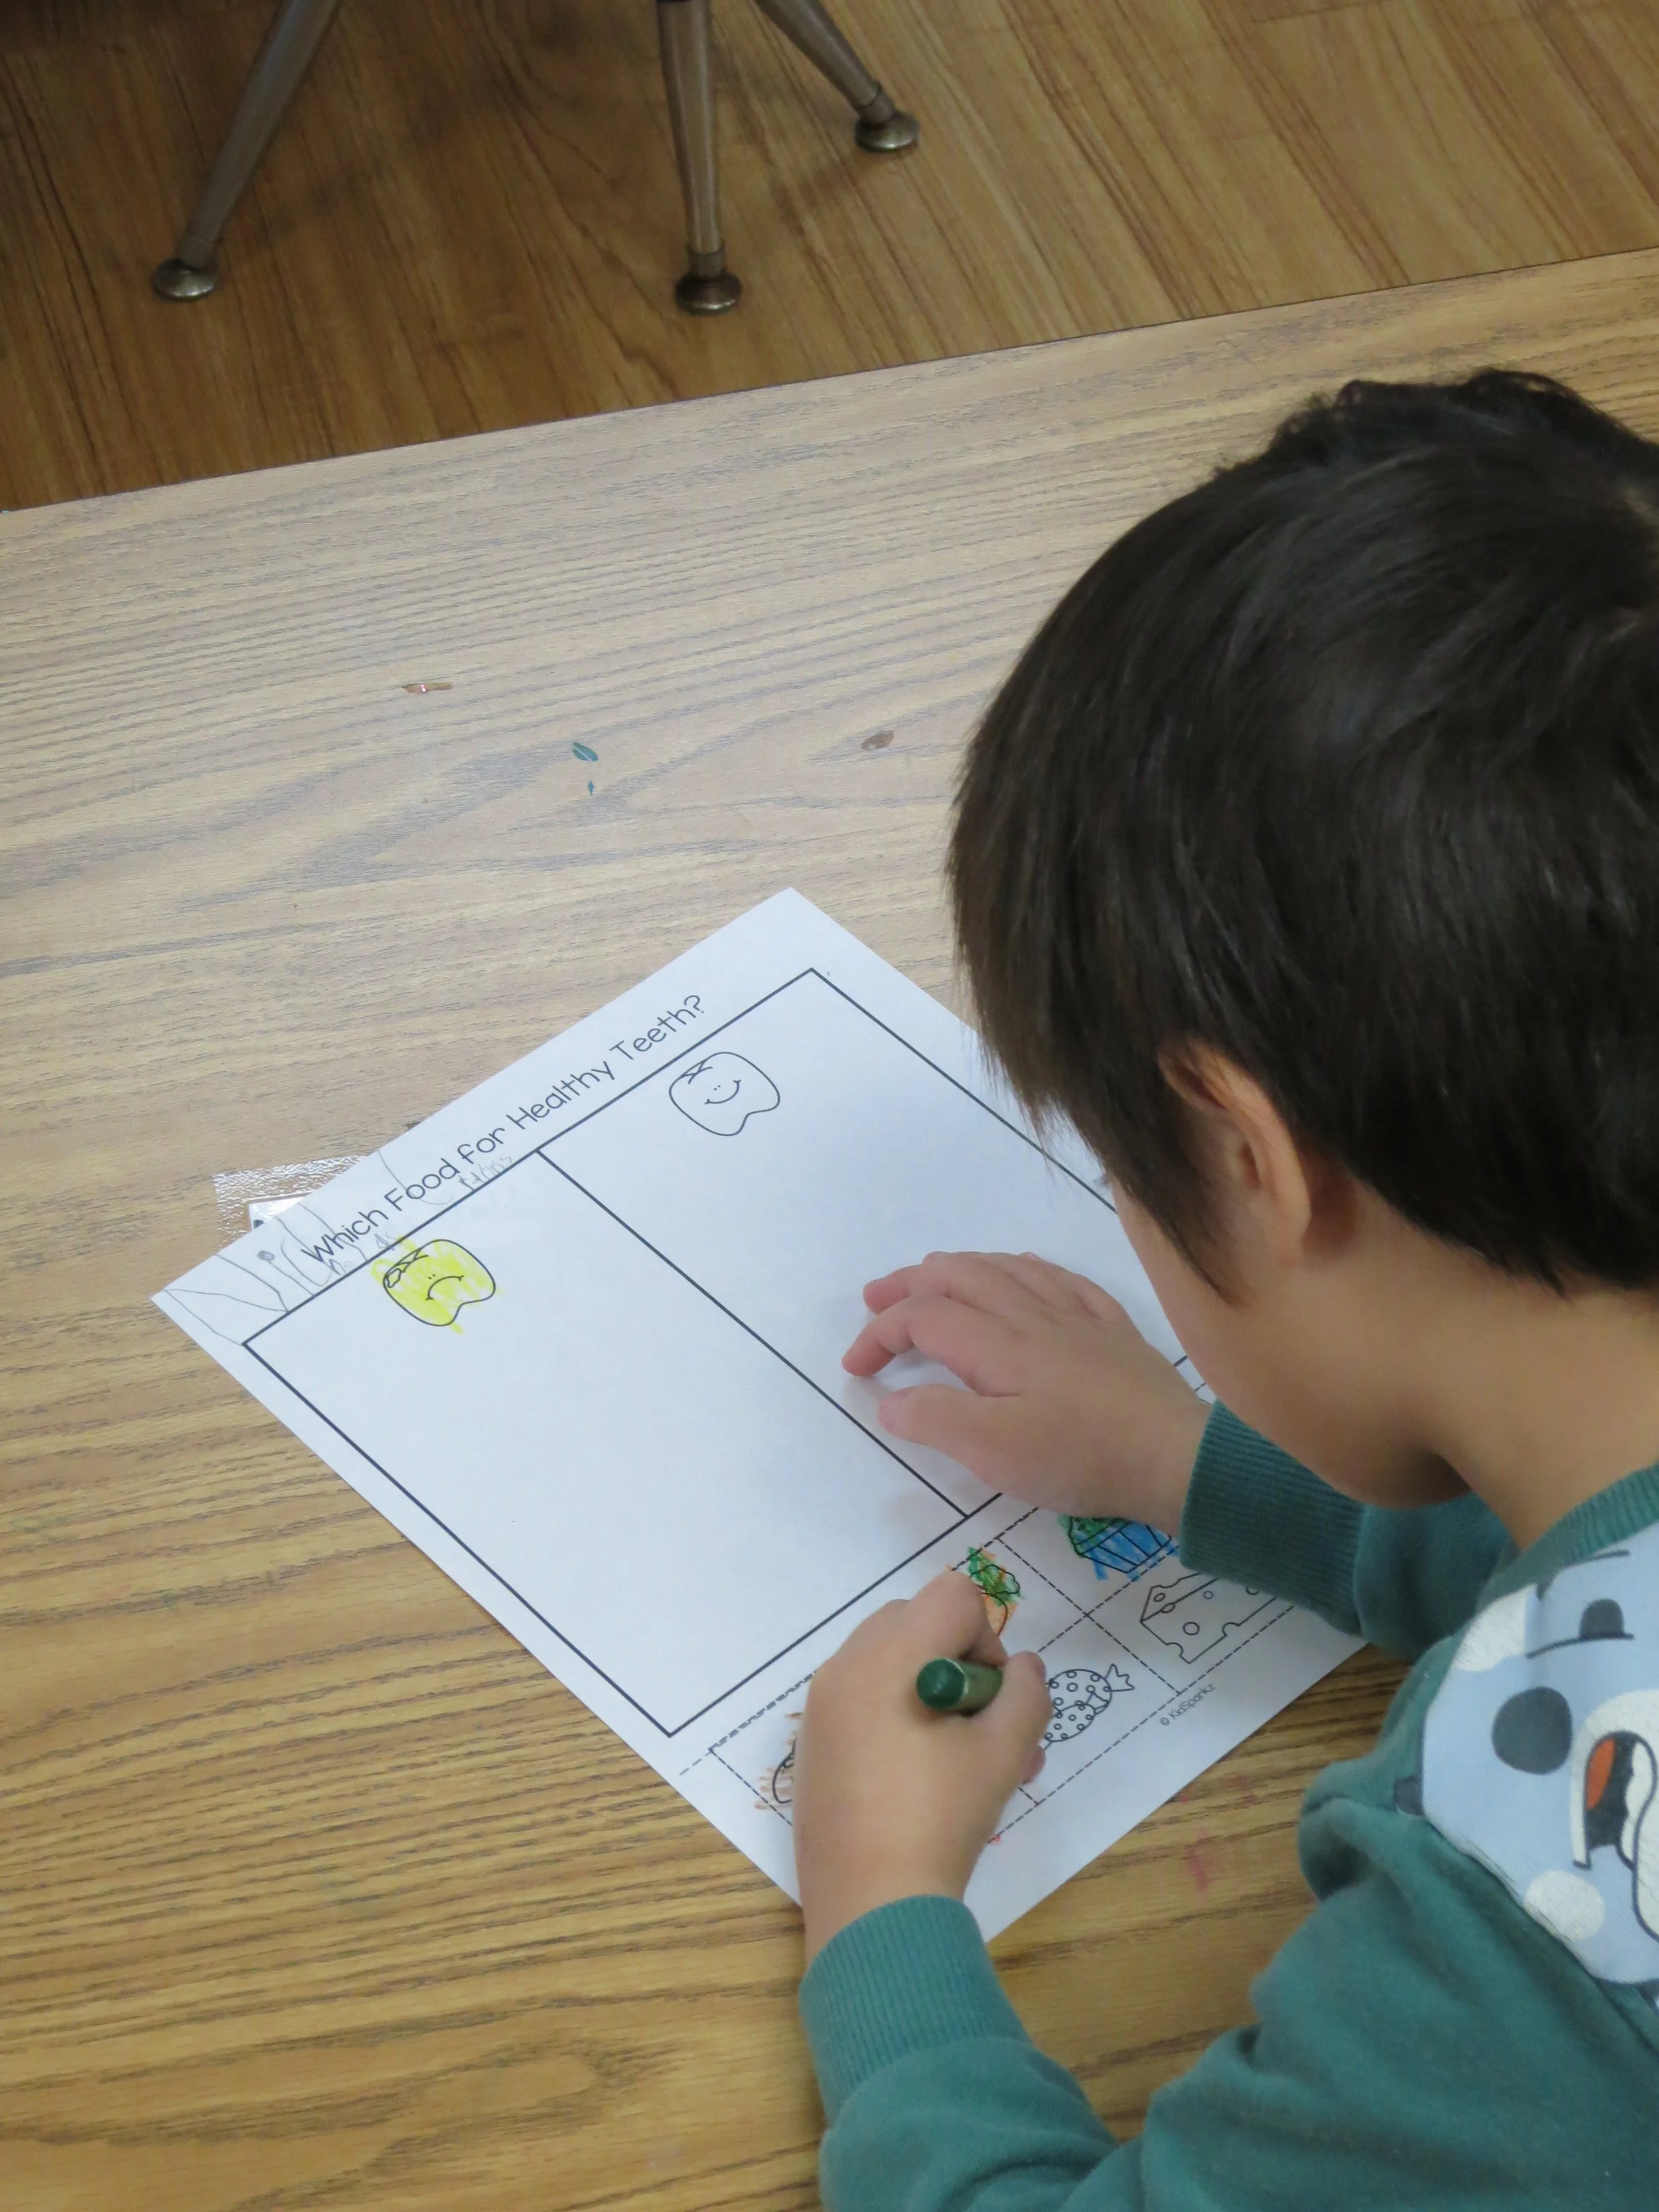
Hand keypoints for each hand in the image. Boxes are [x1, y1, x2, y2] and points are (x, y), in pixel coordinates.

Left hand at [793, 1570, 1052, 1960]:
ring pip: (889, 1661)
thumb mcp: (1005, 1753)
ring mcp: (821, 1705)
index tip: (991, 1703)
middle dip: (960, 1662)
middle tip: (984, 1730)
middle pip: (916, 1621)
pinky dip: (896, 1716)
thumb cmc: (941, 1821)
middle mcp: (845, 1666)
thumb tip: (1021, 1668)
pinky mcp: (812, 1743)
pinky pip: (861, 1698)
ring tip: (966, 1765)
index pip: (953, 1596)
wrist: (871, 1908)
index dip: (987, 1639)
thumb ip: (1026, 1694)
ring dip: (933, 1691)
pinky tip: (919, 1781)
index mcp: (888, 1657)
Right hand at [844, 1250, 1206, 1530]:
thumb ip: (934, 1419)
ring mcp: (1078, 1318)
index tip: (856, 1370)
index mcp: (996, 1343)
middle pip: (959, 1276)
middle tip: (875, 1298)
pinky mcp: (1113, 1332)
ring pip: (1007, 1268)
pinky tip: (1025, 1272)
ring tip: (935, 1276)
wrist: (1177, 1457)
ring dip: (960, 1267)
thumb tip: (891, 1398)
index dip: (880, 1334)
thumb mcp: (992, 1451)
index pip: (922, 1317)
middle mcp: (1032, 1315)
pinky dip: (1027, 1269)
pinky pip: (1063, 1279)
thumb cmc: (1079, 1455)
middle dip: (910, 1283)